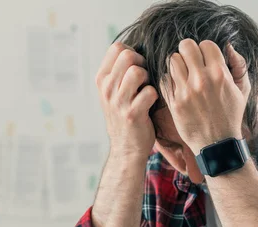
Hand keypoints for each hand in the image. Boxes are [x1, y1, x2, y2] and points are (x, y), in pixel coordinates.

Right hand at [96, 43, 158, 159]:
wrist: (126, 148)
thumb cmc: (126, 116)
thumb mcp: (114, 92)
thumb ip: (120, 72)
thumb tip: (138, 51)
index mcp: (102, 79)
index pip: (117, 48)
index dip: (134, 52)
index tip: (139, 67)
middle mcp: (106, 88)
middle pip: (128, 55)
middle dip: (143, 63)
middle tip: (146, 79)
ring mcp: (118, 101)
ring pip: (137, 72)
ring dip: (149, 79)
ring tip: (147, 91)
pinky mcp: (132, 114)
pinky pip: (150, 92)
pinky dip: (156, 96)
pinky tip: (152, 104)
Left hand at [160, 39, 250, 152]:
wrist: (217, 144)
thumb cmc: (231, 116)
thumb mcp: (243, 90)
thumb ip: (239, 65)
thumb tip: (228, 46)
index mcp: (220, 74)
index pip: (205, 44)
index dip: (205, 50)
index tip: (205, 60)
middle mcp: (202, 80)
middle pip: (186, 46)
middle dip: (188, 52)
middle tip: (191, 62)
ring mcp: (186, 91)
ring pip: (173, 60)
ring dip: (178, 65)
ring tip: (184, 75)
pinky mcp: (175, 102)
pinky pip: (165, 79)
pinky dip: (170, 80)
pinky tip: (178, 87)